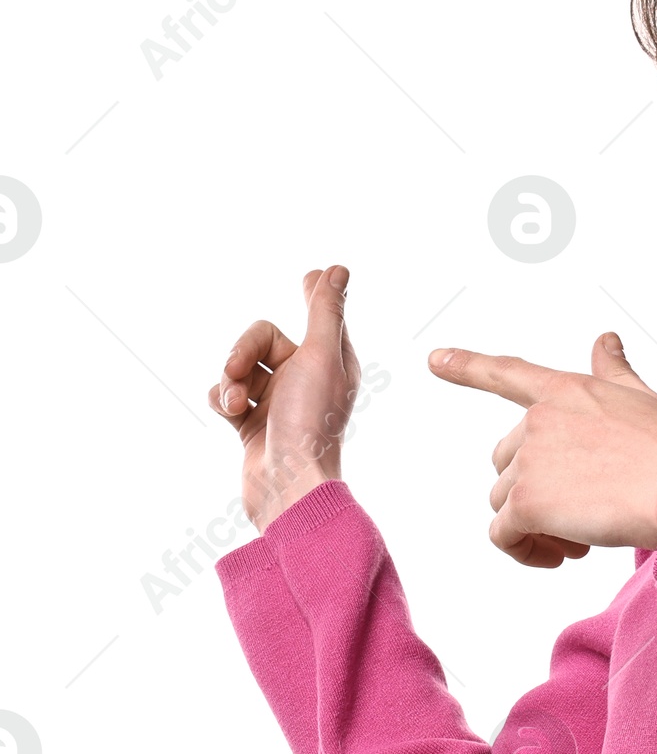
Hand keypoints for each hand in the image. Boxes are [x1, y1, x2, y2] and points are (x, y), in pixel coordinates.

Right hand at [209, 265, 360, 531]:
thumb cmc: (310, 421)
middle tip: (237, 370)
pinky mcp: (252, 424)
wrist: (285, 485)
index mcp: (332, 362)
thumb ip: (325, 311)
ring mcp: (278, 402)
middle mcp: (307, 380)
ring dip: (229, 380)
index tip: (308, 275)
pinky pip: (225, 394)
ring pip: (239, 368)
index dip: (312, 297)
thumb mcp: (320, 357)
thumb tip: (337, 268)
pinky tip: (230, 414)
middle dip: (243, 350)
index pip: (319, 317)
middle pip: (262, 339)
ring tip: (235, 403)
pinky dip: (222, 400)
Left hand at [428, 332, 656, 568]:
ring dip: (537, 526)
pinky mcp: (527, 501)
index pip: (508, 373)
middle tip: (581, 515)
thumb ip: (614, 371)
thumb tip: (605, 340)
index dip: (468, 366)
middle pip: (508, 462)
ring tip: (582, 537)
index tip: (435, 360)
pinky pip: (504, 535)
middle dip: (536, 492)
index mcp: (566, 390)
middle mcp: (539, 419)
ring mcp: (530, 459)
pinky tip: (560, 554)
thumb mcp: (642, 399)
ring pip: (506, 502)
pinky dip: (526, 551)